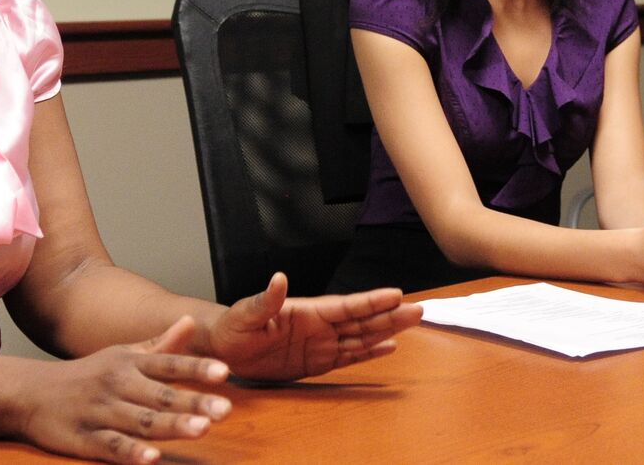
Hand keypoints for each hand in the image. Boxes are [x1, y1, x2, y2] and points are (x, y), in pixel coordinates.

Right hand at [15, 316, 231, 462]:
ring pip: (141, 421)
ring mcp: (101, 412)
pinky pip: (111, 447)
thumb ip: (160, 343)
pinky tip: (152, 459)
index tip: (225, 372)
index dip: (197, 367)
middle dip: (194, 401)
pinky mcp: (84, 439)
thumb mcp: (122, 354)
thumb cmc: (87, 374)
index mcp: (130, 363)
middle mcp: (118, 384)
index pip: (169, 363)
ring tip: (202, 430)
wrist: (30, 392)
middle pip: (161, 394)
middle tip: (226, 408)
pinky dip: (131, 453)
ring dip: (172, 426)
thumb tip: (192, 321)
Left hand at [203, 272, 422, 380]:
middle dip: (390, 316)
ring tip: (412, 324)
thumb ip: (266, 300)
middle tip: (419, 310)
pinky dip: (368, 354)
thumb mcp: (246, 313)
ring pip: (360, 338)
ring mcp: (320, 345)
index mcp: (307, 311)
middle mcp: (320, 326)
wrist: (224, 351)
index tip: (396, 294)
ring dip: (386, 332)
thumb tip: (279, 279)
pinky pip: (347, 358)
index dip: (371, 301)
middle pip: (362, 321)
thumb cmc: (233, 327)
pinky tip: (388, 348)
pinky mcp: (316, 364)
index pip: (346, 306)